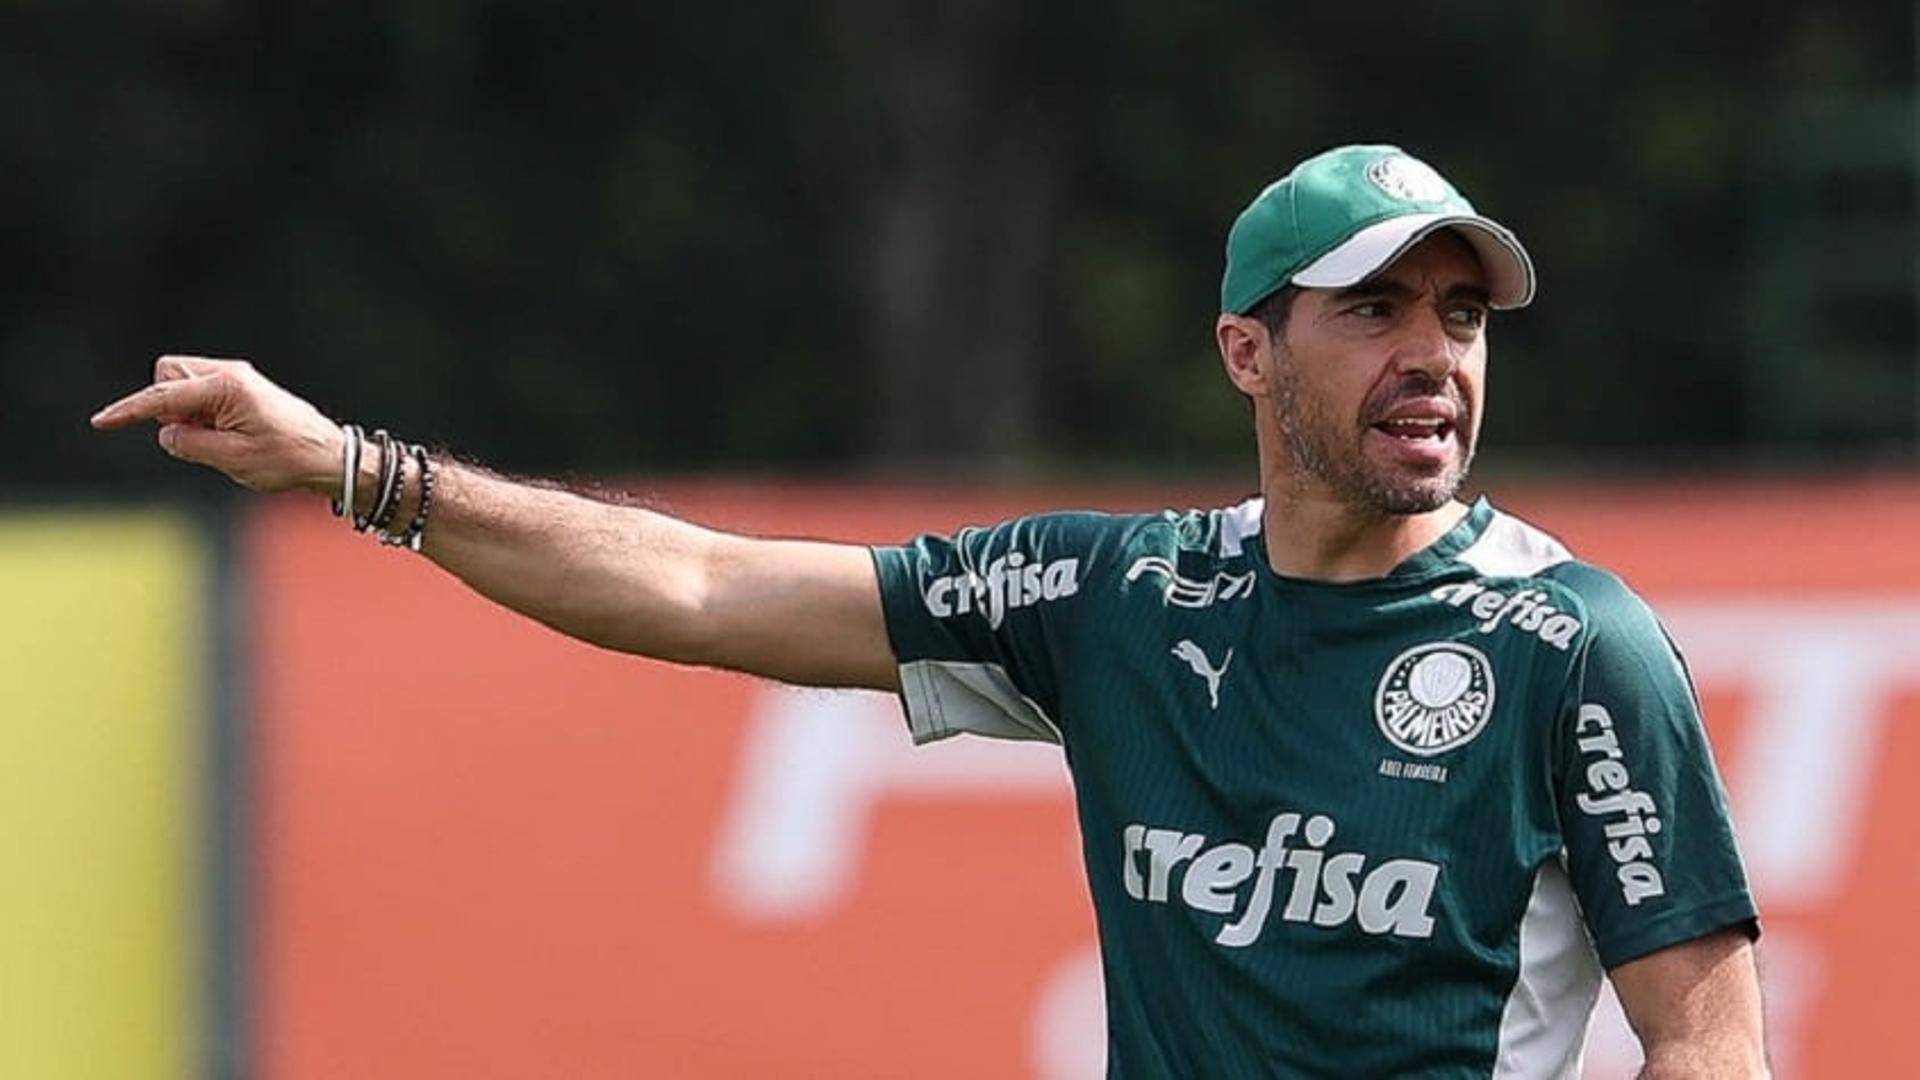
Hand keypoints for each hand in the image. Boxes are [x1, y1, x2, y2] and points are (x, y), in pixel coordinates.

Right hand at [91, 355, 345, 495]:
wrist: (329, 457)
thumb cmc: (288, 458)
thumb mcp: (232, 459)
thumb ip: (189, 444)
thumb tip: (167, 433)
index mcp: (226, 387)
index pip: (163, 396)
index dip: (129, 410)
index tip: (102, 421)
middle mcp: (230, 375)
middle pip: (169, 374)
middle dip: (165, 403)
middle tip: (195, 436)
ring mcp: (237, 379)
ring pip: (184, 383)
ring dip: (184, 410)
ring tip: (217, 439)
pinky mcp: (243, 390)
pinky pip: (202, 394)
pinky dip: (200, 413)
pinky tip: (226, 435)